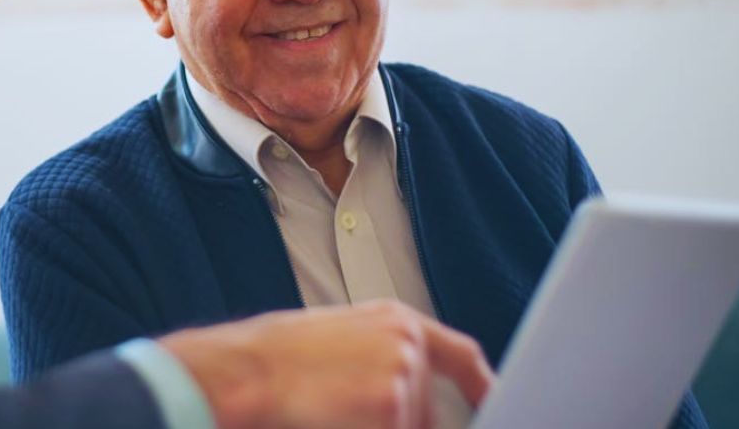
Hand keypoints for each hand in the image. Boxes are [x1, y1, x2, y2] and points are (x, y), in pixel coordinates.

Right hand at [159, 300, 492, 428]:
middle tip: (342, 410)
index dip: (482, 383)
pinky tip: (329, 419)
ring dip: (375, 428)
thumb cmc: (275, 360)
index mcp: (395, 321)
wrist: (245, 372)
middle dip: (393, 423)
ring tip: (327, 410)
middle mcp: (408, 345)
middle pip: (424, 411)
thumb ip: (383, 359)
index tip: (492, 398)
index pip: (461, 355)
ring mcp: (405, 379)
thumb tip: (406, 397)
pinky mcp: (394, 412)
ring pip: (407, 427)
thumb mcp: (339, 340)